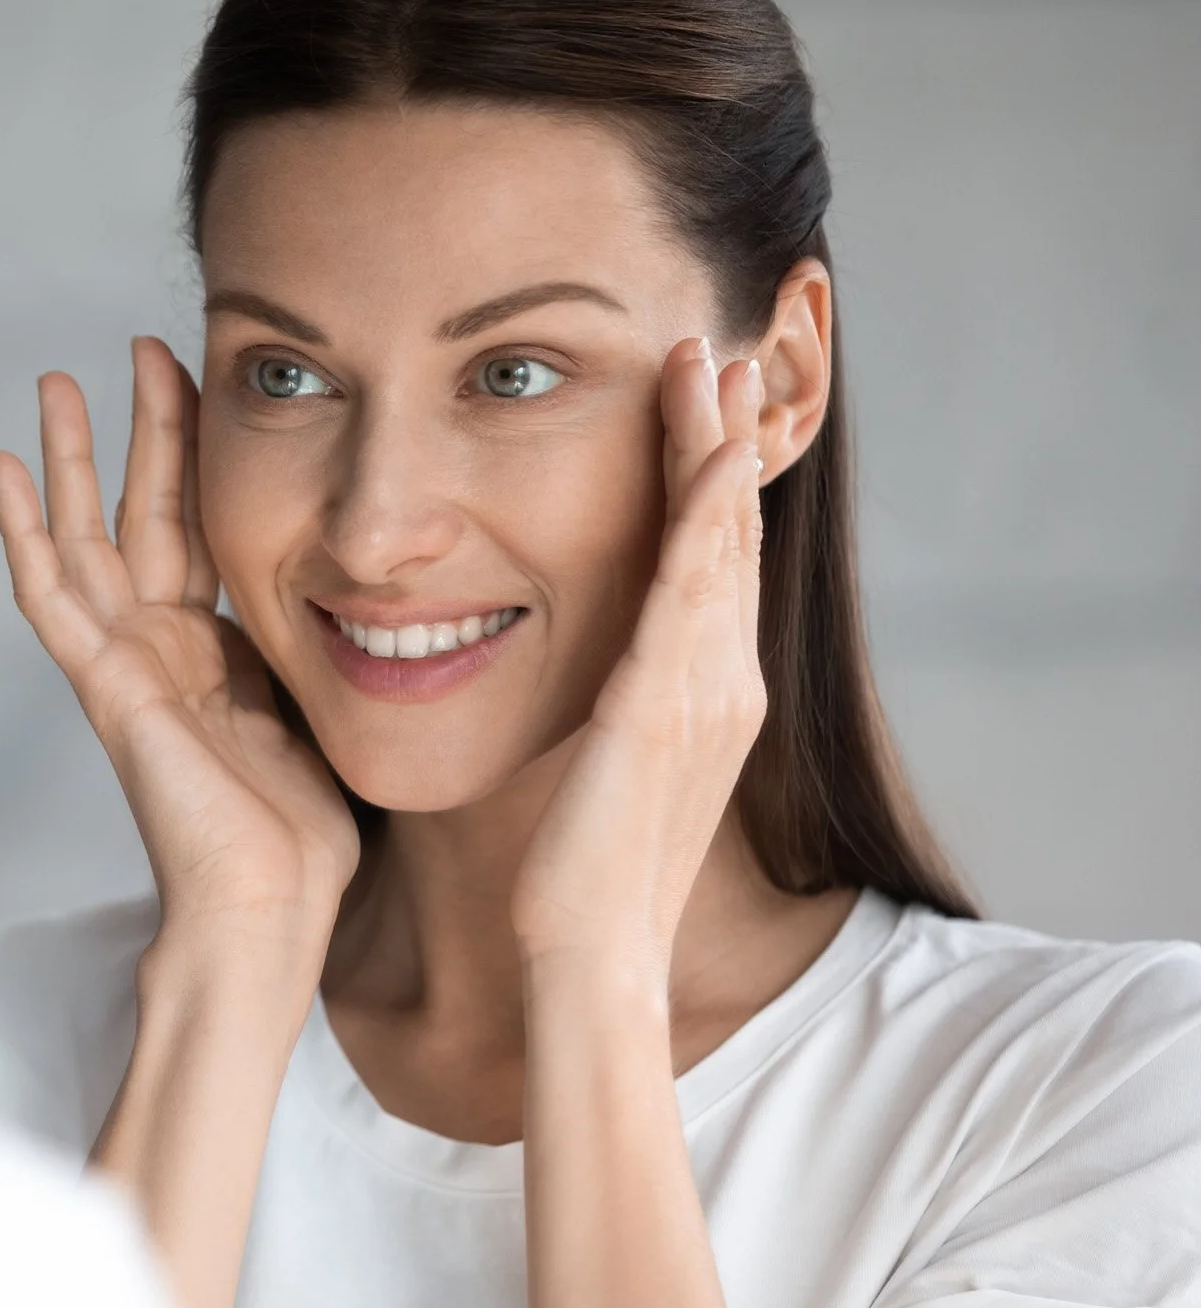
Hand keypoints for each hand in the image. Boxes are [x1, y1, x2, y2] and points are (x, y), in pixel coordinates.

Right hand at [0, 338, 358, 939]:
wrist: (272, 907)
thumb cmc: (307, 838)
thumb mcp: (326, 710)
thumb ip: (324, 647)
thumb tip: (391, 595)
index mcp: (213, 652)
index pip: (199, 527)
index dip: (198, 452)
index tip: (203, 375)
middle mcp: (159, 649)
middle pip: (138, 514)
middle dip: (137, 430)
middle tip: (133, 347)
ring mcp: (123, 665)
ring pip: (83, 538)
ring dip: (67, 460)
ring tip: (52, 382)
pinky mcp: (102, 685)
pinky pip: (50, 595)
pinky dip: (21, 531)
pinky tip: (0, 467)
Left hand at [512, 337, 767, 987]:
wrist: (592, 956)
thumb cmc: (580, 881)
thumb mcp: (603, 774)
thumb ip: (609, 717)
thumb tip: (589, 690)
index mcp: (706, 698)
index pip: (710, 567)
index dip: (708, 485)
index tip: (699, 412)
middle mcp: (723, 683)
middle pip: (727, 534)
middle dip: (721, 439)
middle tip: (717, 351)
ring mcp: (705, 691)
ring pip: (717, 541)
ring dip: (713, 446)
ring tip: (708, 362)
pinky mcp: (665, 704)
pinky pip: (691, 588)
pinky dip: (702, 514)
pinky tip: (705, 453)